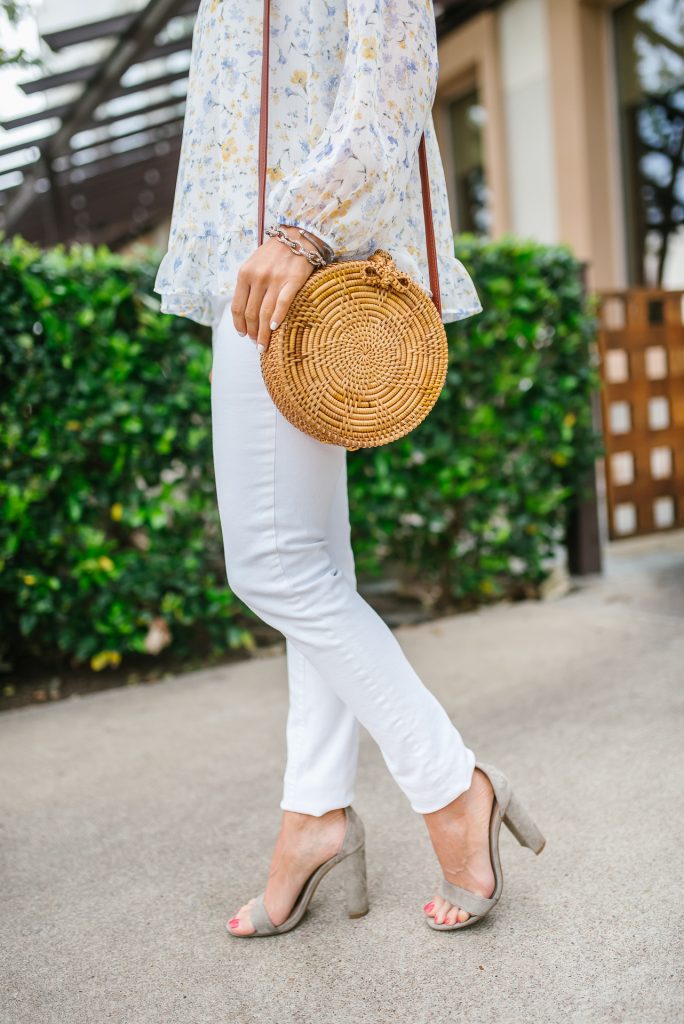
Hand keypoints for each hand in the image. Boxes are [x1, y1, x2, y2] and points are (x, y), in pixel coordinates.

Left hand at [231, 225, 322, 351]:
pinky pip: (282, 304)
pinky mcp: (293, 280)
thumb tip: (244, 312)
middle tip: (256, 344)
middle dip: (252, 333)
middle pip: (251, 314)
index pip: (237, 307)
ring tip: (264, 345)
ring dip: (263, 334)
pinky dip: (277, 318)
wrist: (298, 236)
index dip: (239, 325)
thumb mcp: (254, 264)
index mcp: (245, 274)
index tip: (243, 335)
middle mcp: (258, 277)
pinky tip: (275, 329)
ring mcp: (275, 279)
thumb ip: (248, 284)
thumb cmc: (275, 253)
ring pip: (265, 314)